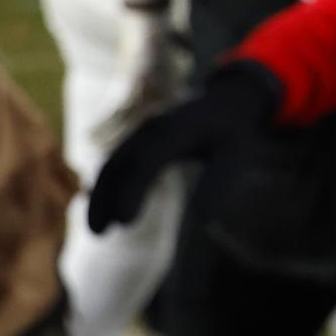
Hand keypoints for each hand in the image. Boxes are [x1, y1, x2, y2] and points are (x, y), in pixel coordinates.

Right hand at [88, 60, 283, 232]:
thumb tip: (203, 222)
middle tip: (99, 234)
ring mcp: (143, 133)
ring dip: (100, 196)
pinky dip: (107, 188)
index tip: (125, 223)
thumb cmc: (235, 132)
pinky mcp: (141, 141)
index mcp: (178, 130)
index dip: (133, 191)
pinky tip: (106, 215)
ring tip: (98, 231)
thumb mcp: (237, 155)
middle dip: (105, 197)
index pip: (148, 161)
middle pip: (118, 162)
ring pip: (112, 164)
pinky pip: (117, 164)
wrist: (229, 102)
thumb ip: (220, 183)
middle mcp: (154, 128)